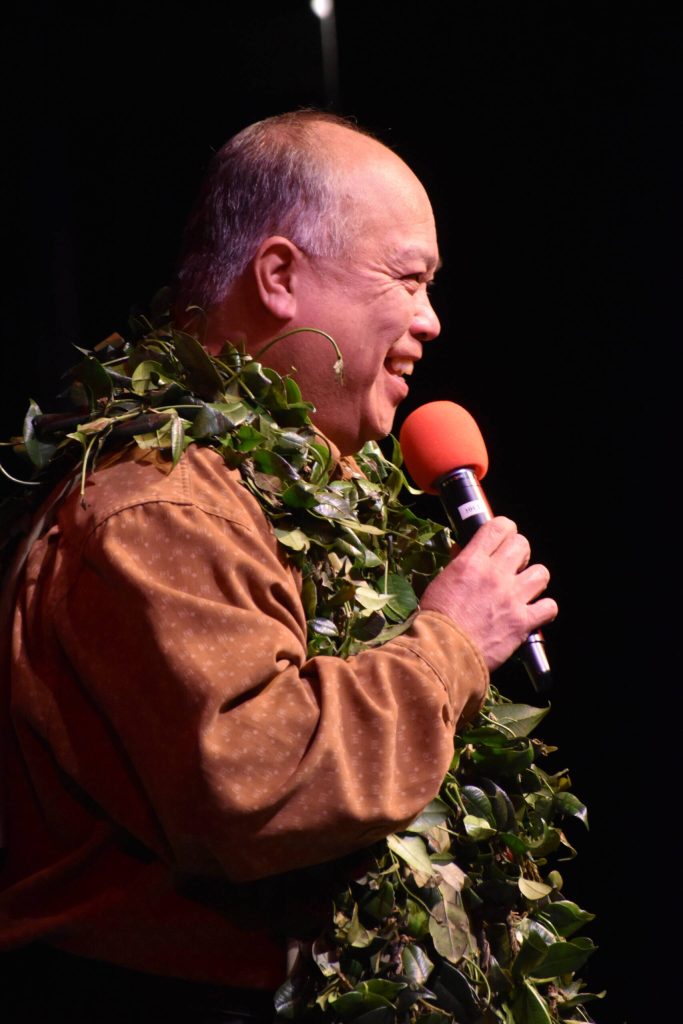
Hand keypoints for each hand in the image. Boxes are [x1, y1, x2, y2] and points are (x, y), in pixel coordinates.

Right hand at [420, 517, 557, 671]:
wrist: (442, 652)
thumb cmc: (436, 619)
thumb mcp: (441, 582)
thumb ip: (458, 564)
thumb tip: (464, 550)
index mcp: (472, 562)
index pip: (499, 527)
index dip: (505, 529)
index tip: (503, 538)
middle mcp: (495, 575)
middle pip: (523, 545)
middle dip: (519, 553)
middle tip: (511, 566)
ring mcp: (512, 598)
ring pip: (541, 573)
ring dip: (533, 579)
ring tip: (523, 589)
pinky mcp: (522, 622)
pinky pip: (549, 607)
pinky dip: (544, 609)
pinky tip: (532, 612)